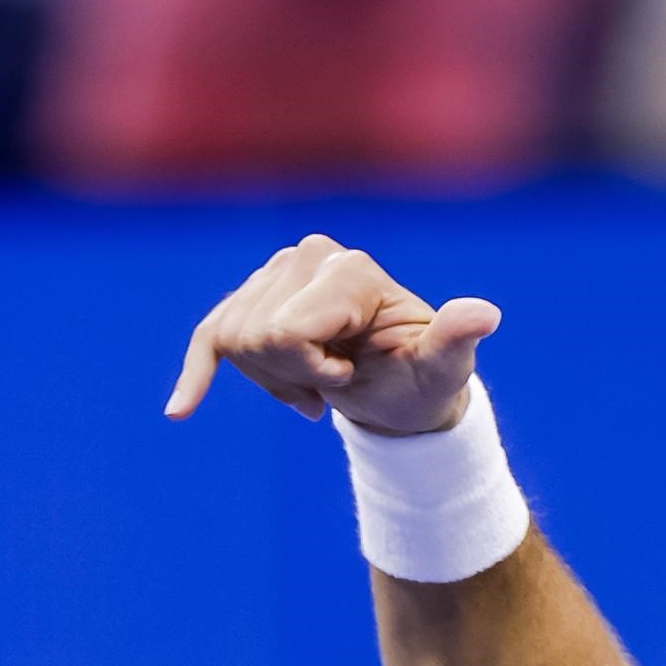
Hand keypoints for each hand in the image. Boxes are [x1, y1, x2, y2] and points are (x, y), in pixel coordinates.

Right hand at [164, 234, 499, 434]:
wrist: (407, 393)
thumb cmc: (425, 380)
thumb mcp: (442, 368)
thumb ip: (455, 340)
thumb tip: (483, 315)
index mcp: (349, 268)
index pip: (282, 330)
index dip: (310, 368)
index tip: (351, 371)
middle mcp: (311, 254)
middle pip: (252, 335)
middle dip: (289, 373)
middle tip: (337, 378)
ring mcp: (281, 272)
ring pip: (230, 340)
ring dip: (271, 378)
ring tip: (320, 380)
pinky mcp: (257, 297)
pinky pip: (211, 334)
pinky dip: (197, 371)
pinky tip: (181, 410)